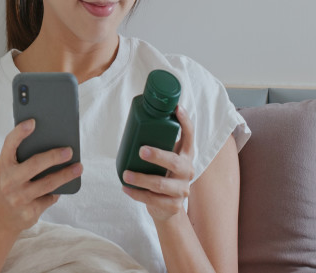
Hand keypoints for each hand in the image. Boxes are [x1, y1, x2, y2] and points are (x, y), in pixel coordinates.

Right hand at [0, 119, 83, 234]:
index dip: (20, 132)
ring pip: (48, 183)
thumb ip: (23, 156)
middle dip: (54, 157)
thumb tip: (54, 143)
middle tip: (69, 151)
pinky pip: (50, 198)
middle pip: (34, 165)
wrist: (2, 217)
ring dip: (66, 175)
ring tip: (79, 167)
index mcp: (3, 164)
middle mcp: (9, 180)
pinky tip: (66, 184)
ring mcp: (19, 197)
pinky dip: (58, 190)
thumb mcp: (10, 169)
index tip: (33, 122)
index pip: (9, 144)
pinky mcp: (30, 211)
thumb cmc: (11, 183)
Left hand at [121, 105, 194, 222]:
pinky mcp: (173, 205)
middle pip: (176, 162)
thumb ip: (156, 143)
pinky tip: (126, 188)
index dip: (185, 122)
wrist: (166, 207)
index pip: (190, 136)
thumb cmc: (161, 174)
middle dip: (158, 155)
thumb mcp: (163, 158)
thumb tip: (136, 119)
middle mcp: (187, 171)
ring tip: (126, 174)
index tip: (177, 108)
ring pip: (161, 184)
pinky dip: (137, 194)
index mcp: (185, 155)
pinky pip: (153, 199)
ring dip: (141, 179)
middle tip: (141, 150)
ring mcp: (182, 189)